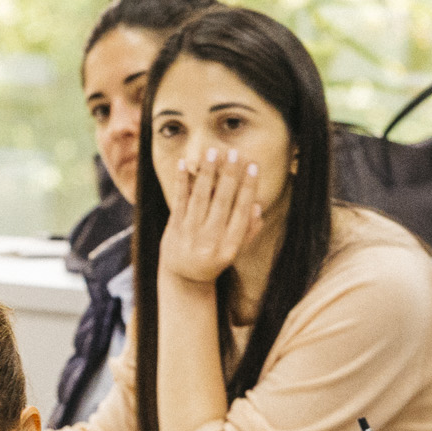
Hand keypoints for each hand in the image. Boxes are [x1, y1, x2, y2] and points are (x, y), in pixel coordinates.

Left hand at [159, 147, 268, 285]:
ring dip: (207, 173)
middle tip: (235, 152)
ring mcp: (190, 235)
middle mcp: (210, 241)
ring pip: (200, 198)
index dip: (248, 188)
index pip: (242, 211)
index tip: (253, 166)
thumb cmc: (214, 259)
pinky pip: (179, 201)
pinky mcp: (173, 229)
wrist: (184, 278)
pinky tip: (183, 163)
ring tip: (213, 152)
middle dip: (229, 175)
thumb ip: (249, 231)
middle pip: (222, 202)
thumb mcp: (235, 251)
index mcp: (229, 247)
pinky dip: (181, 182)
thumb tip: (257, 205)